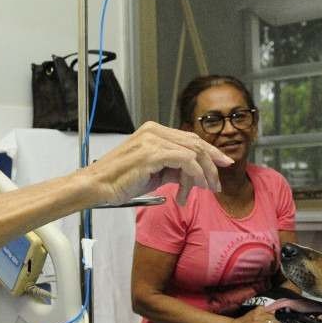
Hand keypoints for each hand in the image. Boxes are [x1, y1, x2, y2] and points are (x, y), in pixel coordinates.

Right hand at [82, 122, 231, 205]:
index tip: (223, 164)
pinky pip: (185, 162)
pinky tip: (188, 191)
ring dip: (203, 174)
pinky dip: (192, 176)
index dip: (209, 151)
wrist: (98, 186)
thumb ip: (175, 169)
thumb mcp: (155, 173)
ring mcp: (153, 140)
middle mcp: (154, 131)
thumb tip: (196, 175)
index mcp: (154, 131)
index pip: (189, 138)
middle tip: (218, 183)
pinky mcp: (152, 152)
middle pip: (195, 143)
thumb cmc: (121, 181)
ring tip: (203, 191)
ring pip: (193, 153)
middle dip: (212, 163)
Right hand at [226, 305, 284, 322]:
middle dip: (284, 322)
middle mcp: (259, 312)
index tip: (291, 316)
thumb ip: (263, 315)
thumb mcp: (253, 316)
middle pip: (276, 316)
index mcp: (259, 309)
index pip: (275, 310)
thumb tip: (275, 313)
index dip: (283, 314)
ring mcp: (257, 320)